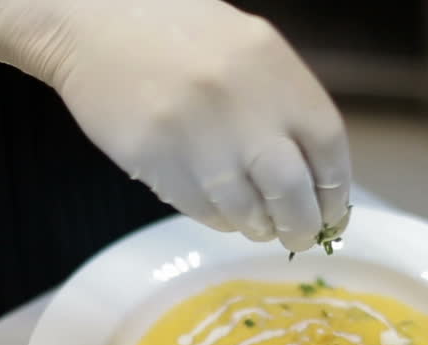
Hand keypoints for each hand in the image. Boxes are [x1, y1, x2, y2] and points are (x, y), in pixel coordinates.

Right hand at [0, 0, 351, 251]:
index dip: (336, 191)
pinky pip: (202, 210)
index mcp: (273, 68)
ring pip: (246, 210)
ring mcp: (197, 135)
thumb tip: (317, 178)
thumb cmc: (177, 36)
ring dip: (257, 226)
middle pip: (292, 191)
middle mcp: (242, 103)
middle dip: (301, 224)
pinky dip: (219, 219)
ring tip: (255, 222)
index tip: (333, 213)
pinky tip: (217, 204)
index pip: (328, 147)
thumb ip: (283, 101)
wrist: (92, 26)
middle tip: (298, 235)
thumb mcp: (247, 47)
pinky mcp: (157, 161)